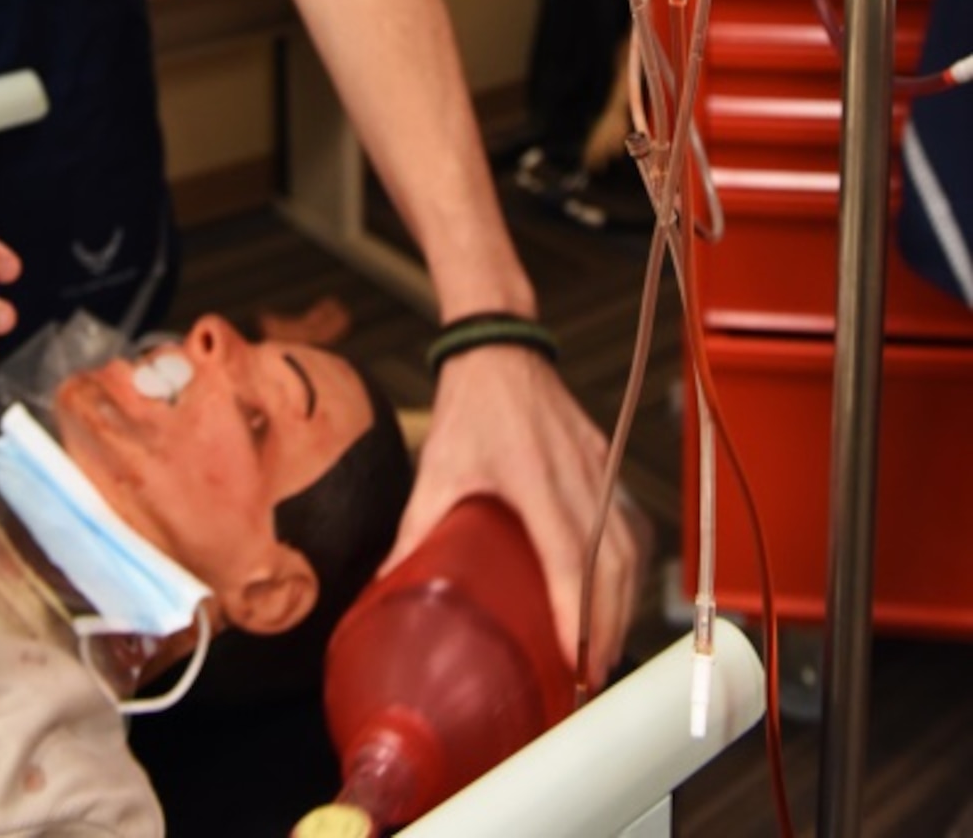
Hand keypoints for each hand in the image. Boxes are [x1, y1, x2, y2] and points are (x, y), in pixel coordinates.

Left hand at [385, 345, 640, 688]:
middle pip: (610, 564)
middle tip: (590, 675)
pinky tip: (621, 593)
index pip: (569, 555)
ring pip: (629, 547)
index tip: (577, 658)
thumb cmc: (470, 405)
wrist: (500, 347)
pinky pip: (632, 524)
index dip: (577, 611)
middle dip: (607, 625)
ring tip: (605, 648)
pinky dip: (633, 566)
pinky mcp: (607, 465)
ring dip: (624, 601)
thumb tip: (389, 584)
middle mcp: (578, 475)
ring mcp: (600, 469)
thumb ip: (416, 527)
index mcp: (534, 477)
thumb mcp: (437, 467)